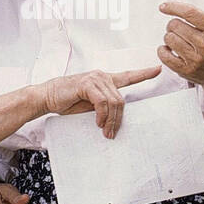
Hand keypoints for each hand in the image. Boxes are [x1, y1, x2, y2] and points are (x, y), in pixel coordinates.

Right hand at [41, 64, 160, 138]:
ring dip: (110, 120)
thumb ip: (104, 106)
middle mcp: (102, 76)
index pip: (128, 76)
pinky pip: (102, 102)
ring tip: (104, 131)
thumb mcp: (90, 106)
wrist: (46, 97)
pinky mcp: (87, 84)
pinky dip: (102, 115)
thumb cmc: (66, 101)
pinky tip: (98, 122)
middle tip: (111, 134)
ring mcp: (95, 78)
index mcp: (104, 80)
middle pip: (121, 100)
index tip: (158, 69)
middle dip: (118, 120)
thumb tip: (116, 118)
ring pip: (114, 102)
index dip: (144, 73)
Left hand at [157, 0, 203, 102]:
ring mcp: (196, 59)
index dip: (174, 7)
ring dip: (170, 38)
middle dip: (174, 25)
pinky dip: (163, 50)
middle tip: (180, 30)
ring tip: (179, 40)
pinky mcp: (186, 71)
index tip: (163, 7)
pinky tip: (172, 50)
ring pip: (168, 38)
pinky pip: (164, 54)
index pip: (189, 12)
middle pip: (175, 25)